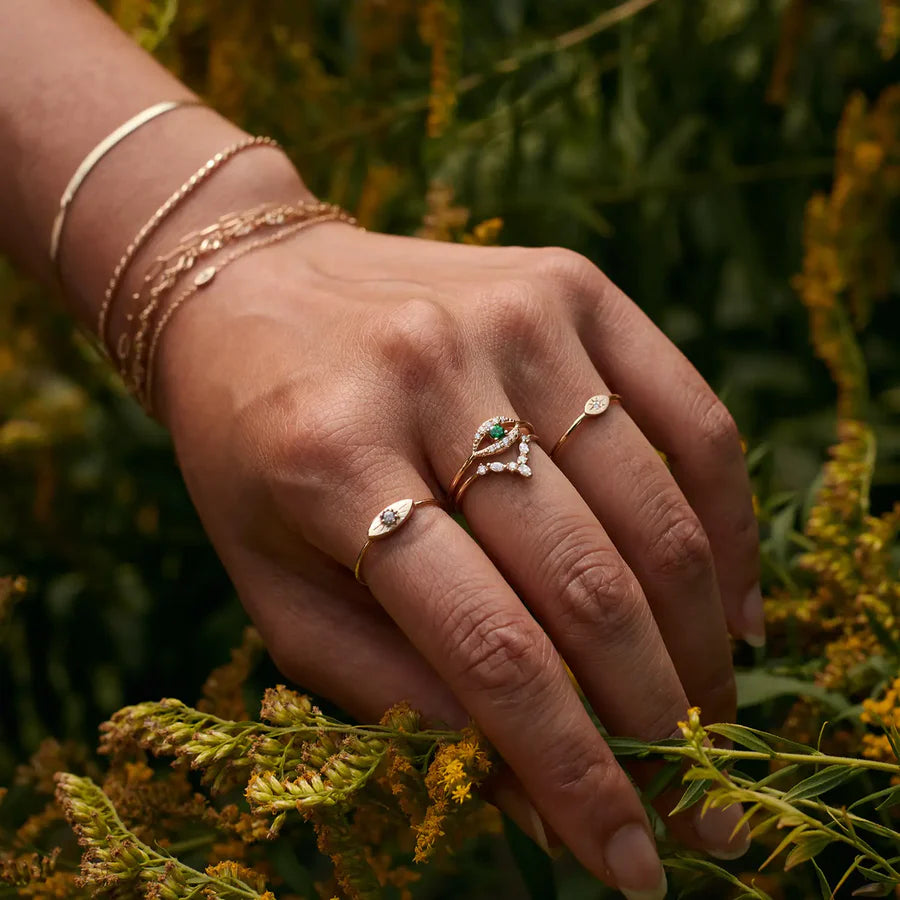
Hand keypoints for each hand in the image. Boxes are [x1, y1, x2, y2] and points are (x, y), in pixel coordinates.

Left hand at [154, 219, 758, 895]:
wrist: (250, 288)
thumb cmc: (251, 448)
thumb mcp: (273, 584)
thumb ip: (390, 689)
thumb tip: (528, 783)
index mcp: (330, 464)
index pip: (486, 648)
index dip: (571, 772)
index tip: (625, 860)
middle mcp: (429, 378)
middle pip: (585, 581)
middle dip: (654, 716)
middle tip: (689, 793)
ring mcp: (511, 320)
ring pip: (651, 506)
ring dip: (697, 636)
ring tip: (707, 709)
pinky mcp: (568, 285)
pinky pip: (688, 415)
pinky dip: (728, 521)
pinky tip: (731, 599)